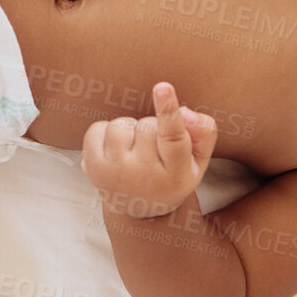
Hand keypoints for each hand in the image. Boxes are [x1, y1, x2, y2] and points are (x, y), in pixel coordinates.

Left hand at [81, 82, 217, 218]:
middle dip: (152, 128)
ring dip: (130, 130)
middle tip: (155, 150)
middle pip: (147, 125)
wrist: (142, 209)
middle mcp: (144, 176)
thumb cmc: (173, 175)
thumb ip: (203, 132)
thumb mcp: (198, 160)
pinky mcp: (93, 169)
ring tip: (136, 150)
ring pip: (122, 124)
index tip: (162, 87)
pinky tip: (117, 151)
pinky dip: (107, 133)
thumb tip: (184, 111)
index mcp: (177, 174)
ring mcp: (116, 174)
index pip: (174, 138)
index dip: (168, 110)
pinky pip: (98, 128)